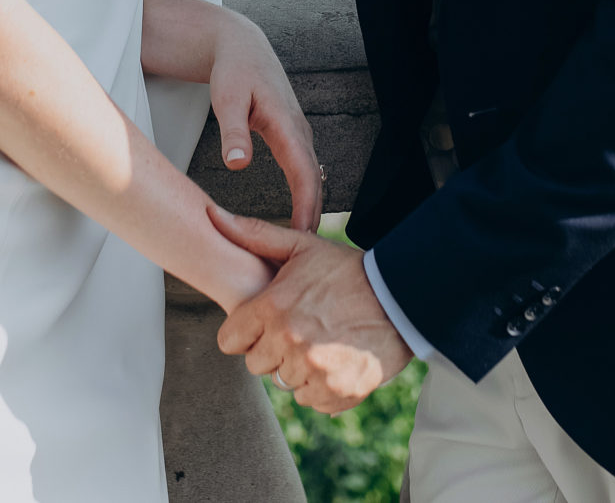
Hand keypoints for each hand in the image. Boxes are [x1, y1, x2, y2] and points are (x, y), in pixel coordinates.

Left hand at [207, 11, 324, 230]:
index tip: (304, 238)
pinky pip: (305, 171)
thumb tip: (237, 164)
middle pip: (314, 181)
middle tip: (307, 258)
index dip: (306, 207)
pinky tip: (299, 219)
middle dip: (314, 217)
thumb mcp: (226, 97)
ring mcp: (298, 133)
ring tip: (304, 248)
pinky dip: (307, 196)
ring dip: (312, 209)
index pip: (304, 173)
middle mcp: (299, 131)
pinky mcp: (292, 136)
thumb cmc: (233, 71)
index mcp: (286, 124)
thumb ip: (232, 131)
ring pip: (312, 177)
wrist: (242, 46)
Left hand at [210, 211, 412, 412]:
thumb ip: (254, 235)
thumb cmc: (348, 270)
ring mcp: (314, 371)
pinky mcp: (338, 392)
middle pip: (257, 365)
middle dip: (273, 350)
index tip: (267, 322)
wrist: (402, 296)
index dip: (247, 332)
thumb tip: (212, 214)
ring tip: (323, 342)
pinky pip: (312, 401)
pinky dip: (322, 387)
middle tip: (301, 329)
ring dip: (299, 368)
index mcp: (272, 309)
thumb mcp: (302, 246)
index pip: (230, 341)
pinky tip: (338, 360)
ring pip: (285, 383)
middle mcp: (289, 343)